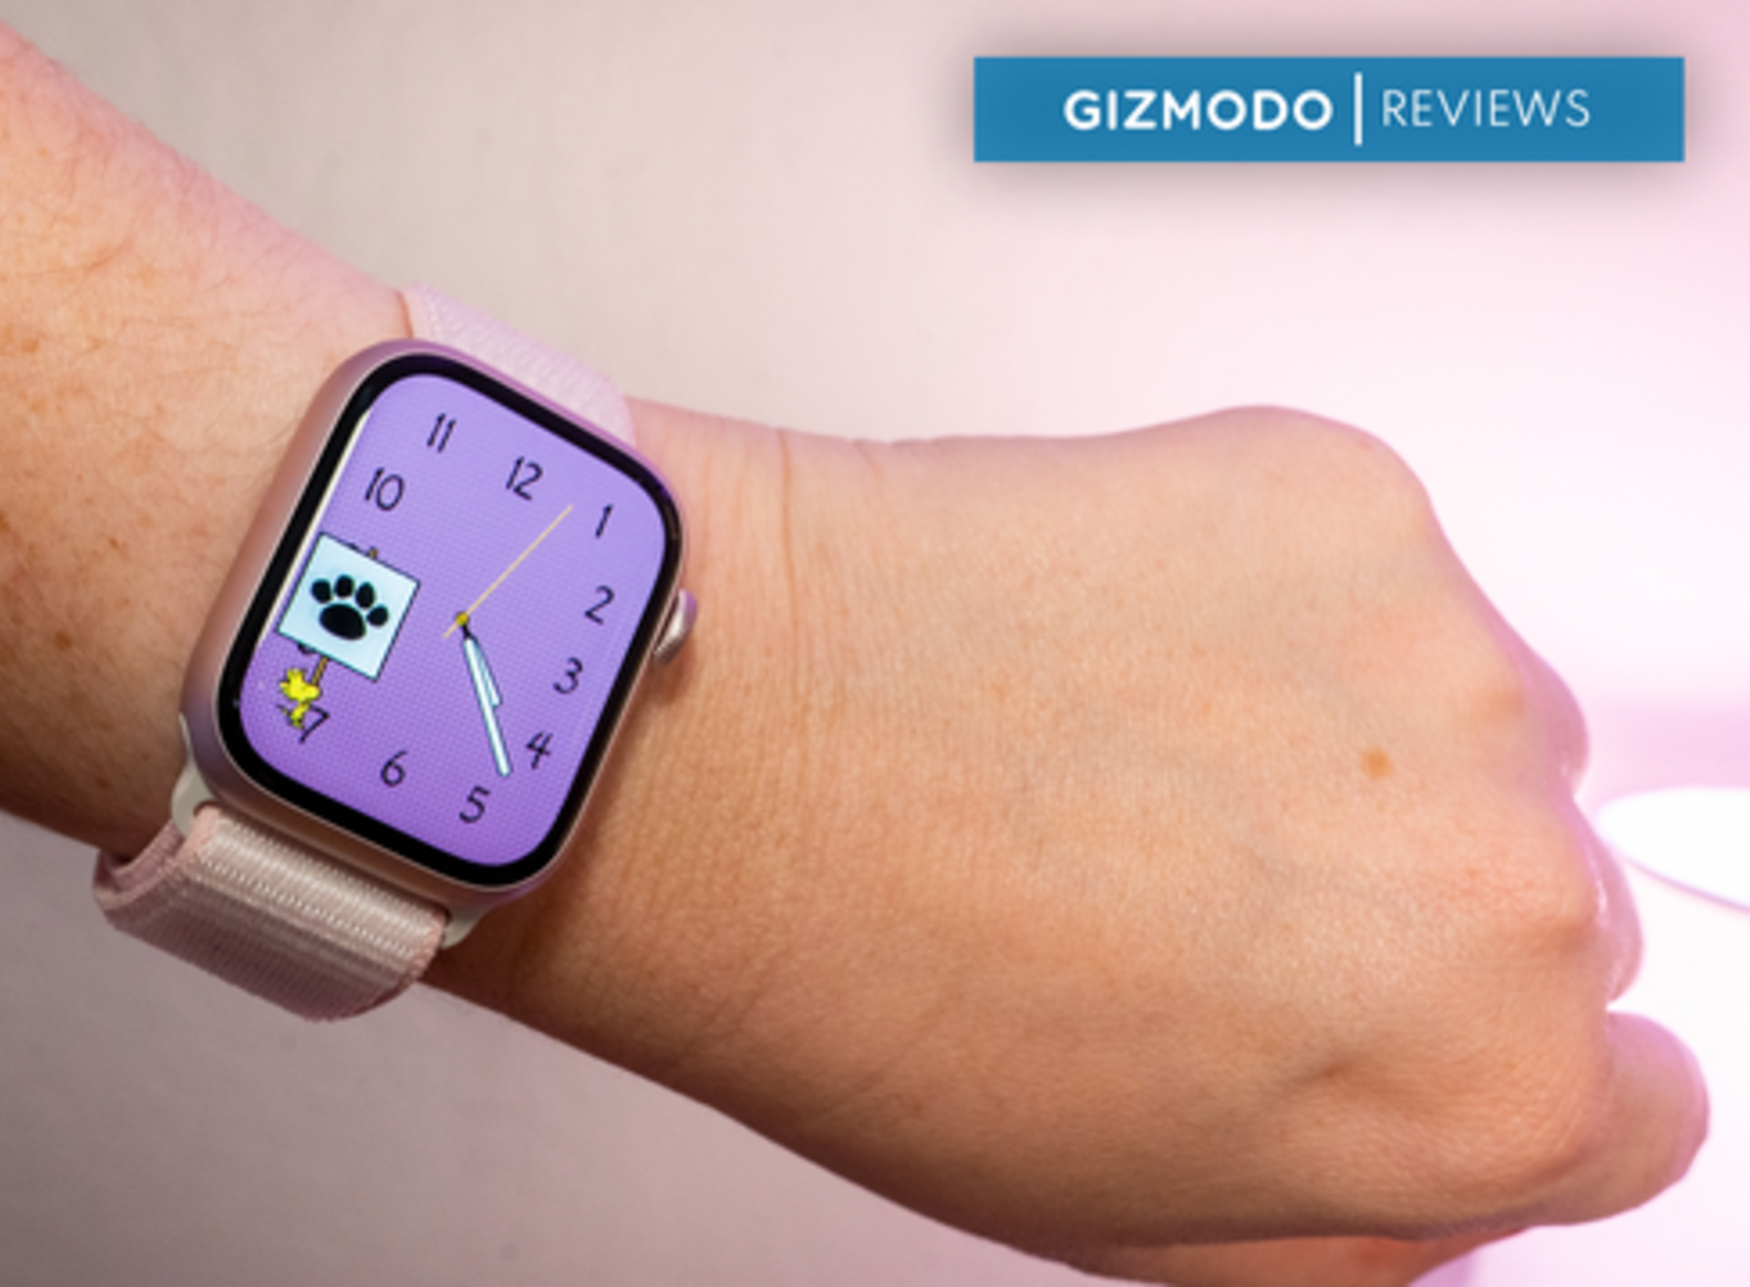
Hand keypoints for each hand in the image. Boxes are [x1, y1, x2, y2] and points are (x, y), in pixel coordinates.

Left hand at [432, 406, 1705, 1282]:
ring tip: (1116, 751)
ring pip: (1460, 712)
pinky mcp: (1343, 496)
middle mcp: (1509, 876)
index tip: (1383, 1012)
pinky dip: (1261, 594)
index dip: (1480, 1059)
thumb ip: (1350, 1221)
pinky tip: (1095, 646)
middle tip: (1197, 875)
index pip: (1627, 1099)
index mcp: (1482, 1089)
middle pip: (1552, 894)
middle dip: (1406, 897)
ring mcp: (1437, 659)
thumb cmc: (860, 982)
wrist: (713, 748)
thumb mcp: (1129, 1210)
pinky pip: (1357, 568)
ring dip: (1340, 731)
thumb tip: (1440, 1174)